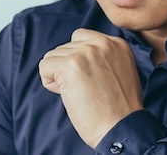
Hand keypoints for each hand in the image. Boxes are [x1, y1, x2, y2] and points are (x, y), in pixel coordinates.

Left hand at [39, 28, 143, 148]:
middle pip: (65, 47)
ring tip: (80, 94)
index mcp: (116, 43)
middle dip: (68, 69)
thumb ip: (102, 57)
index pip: (80, 37)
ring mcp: (86, 52)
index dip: (77, 60)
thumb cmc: (118, 109)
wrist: (121, 128)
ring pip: (53, 56)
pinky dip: (50, 83)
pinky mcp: (70, 65)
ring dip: (59, 76)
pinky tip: (68, 95)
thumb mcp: (120, 71)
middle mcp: (102, 43)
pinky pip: (44, 66)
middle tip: (86, 91)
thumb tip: (74, 54)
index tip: (90, 79)